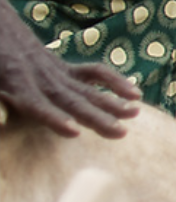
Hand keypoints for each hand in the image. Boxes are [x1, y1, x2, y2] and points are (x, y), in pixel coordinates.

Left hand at [0, 2, 137, 138]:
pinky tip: (134, 93)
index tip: (75, 132)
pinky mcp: (64, 68)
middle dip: (96, 117)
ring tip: (134, 112)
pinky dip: (115, 81)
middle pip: (71, 100)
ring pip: (86, 90)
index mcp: (15, 82)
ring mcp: (56, 72)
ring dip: (112, 103)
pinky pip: (94, 73)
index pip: (36, 104)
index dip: (55, 118)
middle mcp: (41, 78)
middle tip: (121, 132)